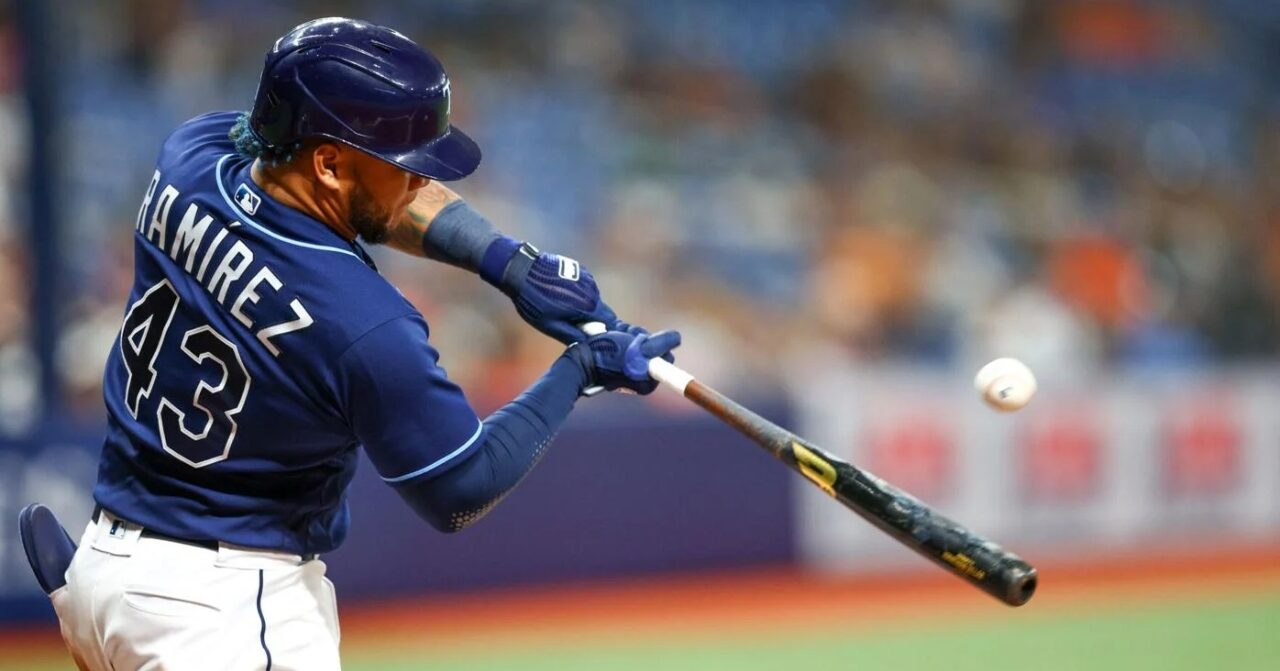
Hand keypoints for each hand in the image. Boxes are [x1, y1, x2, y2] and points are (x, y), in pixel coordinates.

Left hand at [502, 244, 623, 343]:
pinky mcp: (580, 269)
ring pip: (593, 298)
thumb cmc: (534, 301)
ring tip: (562, 307)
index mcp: (588, 305)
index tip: (593, 335)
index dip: (604, 330)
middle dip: (592, 318)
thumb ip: (572, 335)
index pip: (610, 321)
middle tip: (572, 324)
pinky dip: (579, 293)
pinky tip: (561, 293)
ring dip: (584, 305)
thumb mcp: (550, 325)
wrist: (521, 270)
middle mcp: (592, 290)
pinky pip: (585, 287)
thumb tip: (588, 344)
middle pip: (601, 310)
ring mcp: (586, 277)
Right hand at [565, 329, 680, 394]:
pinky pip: (629, 343)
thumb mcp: (637, 348)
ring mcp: (631, 369)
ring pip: (641, 342)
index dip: (654, 345)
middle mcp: (642, 378)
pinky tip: (613, 335)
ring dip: (630, 334)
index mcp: (648, 383)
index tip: (639, 344)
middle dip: (641, 338)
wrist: (579, 360)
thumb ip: (660, 344)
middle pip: (654, 348)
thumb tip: (678, 338)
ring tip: (616, 336)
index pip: (665, 356)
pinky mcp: (621, 360)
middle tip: (625, 338)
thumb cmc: (607, 354)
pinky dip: (623, 335)